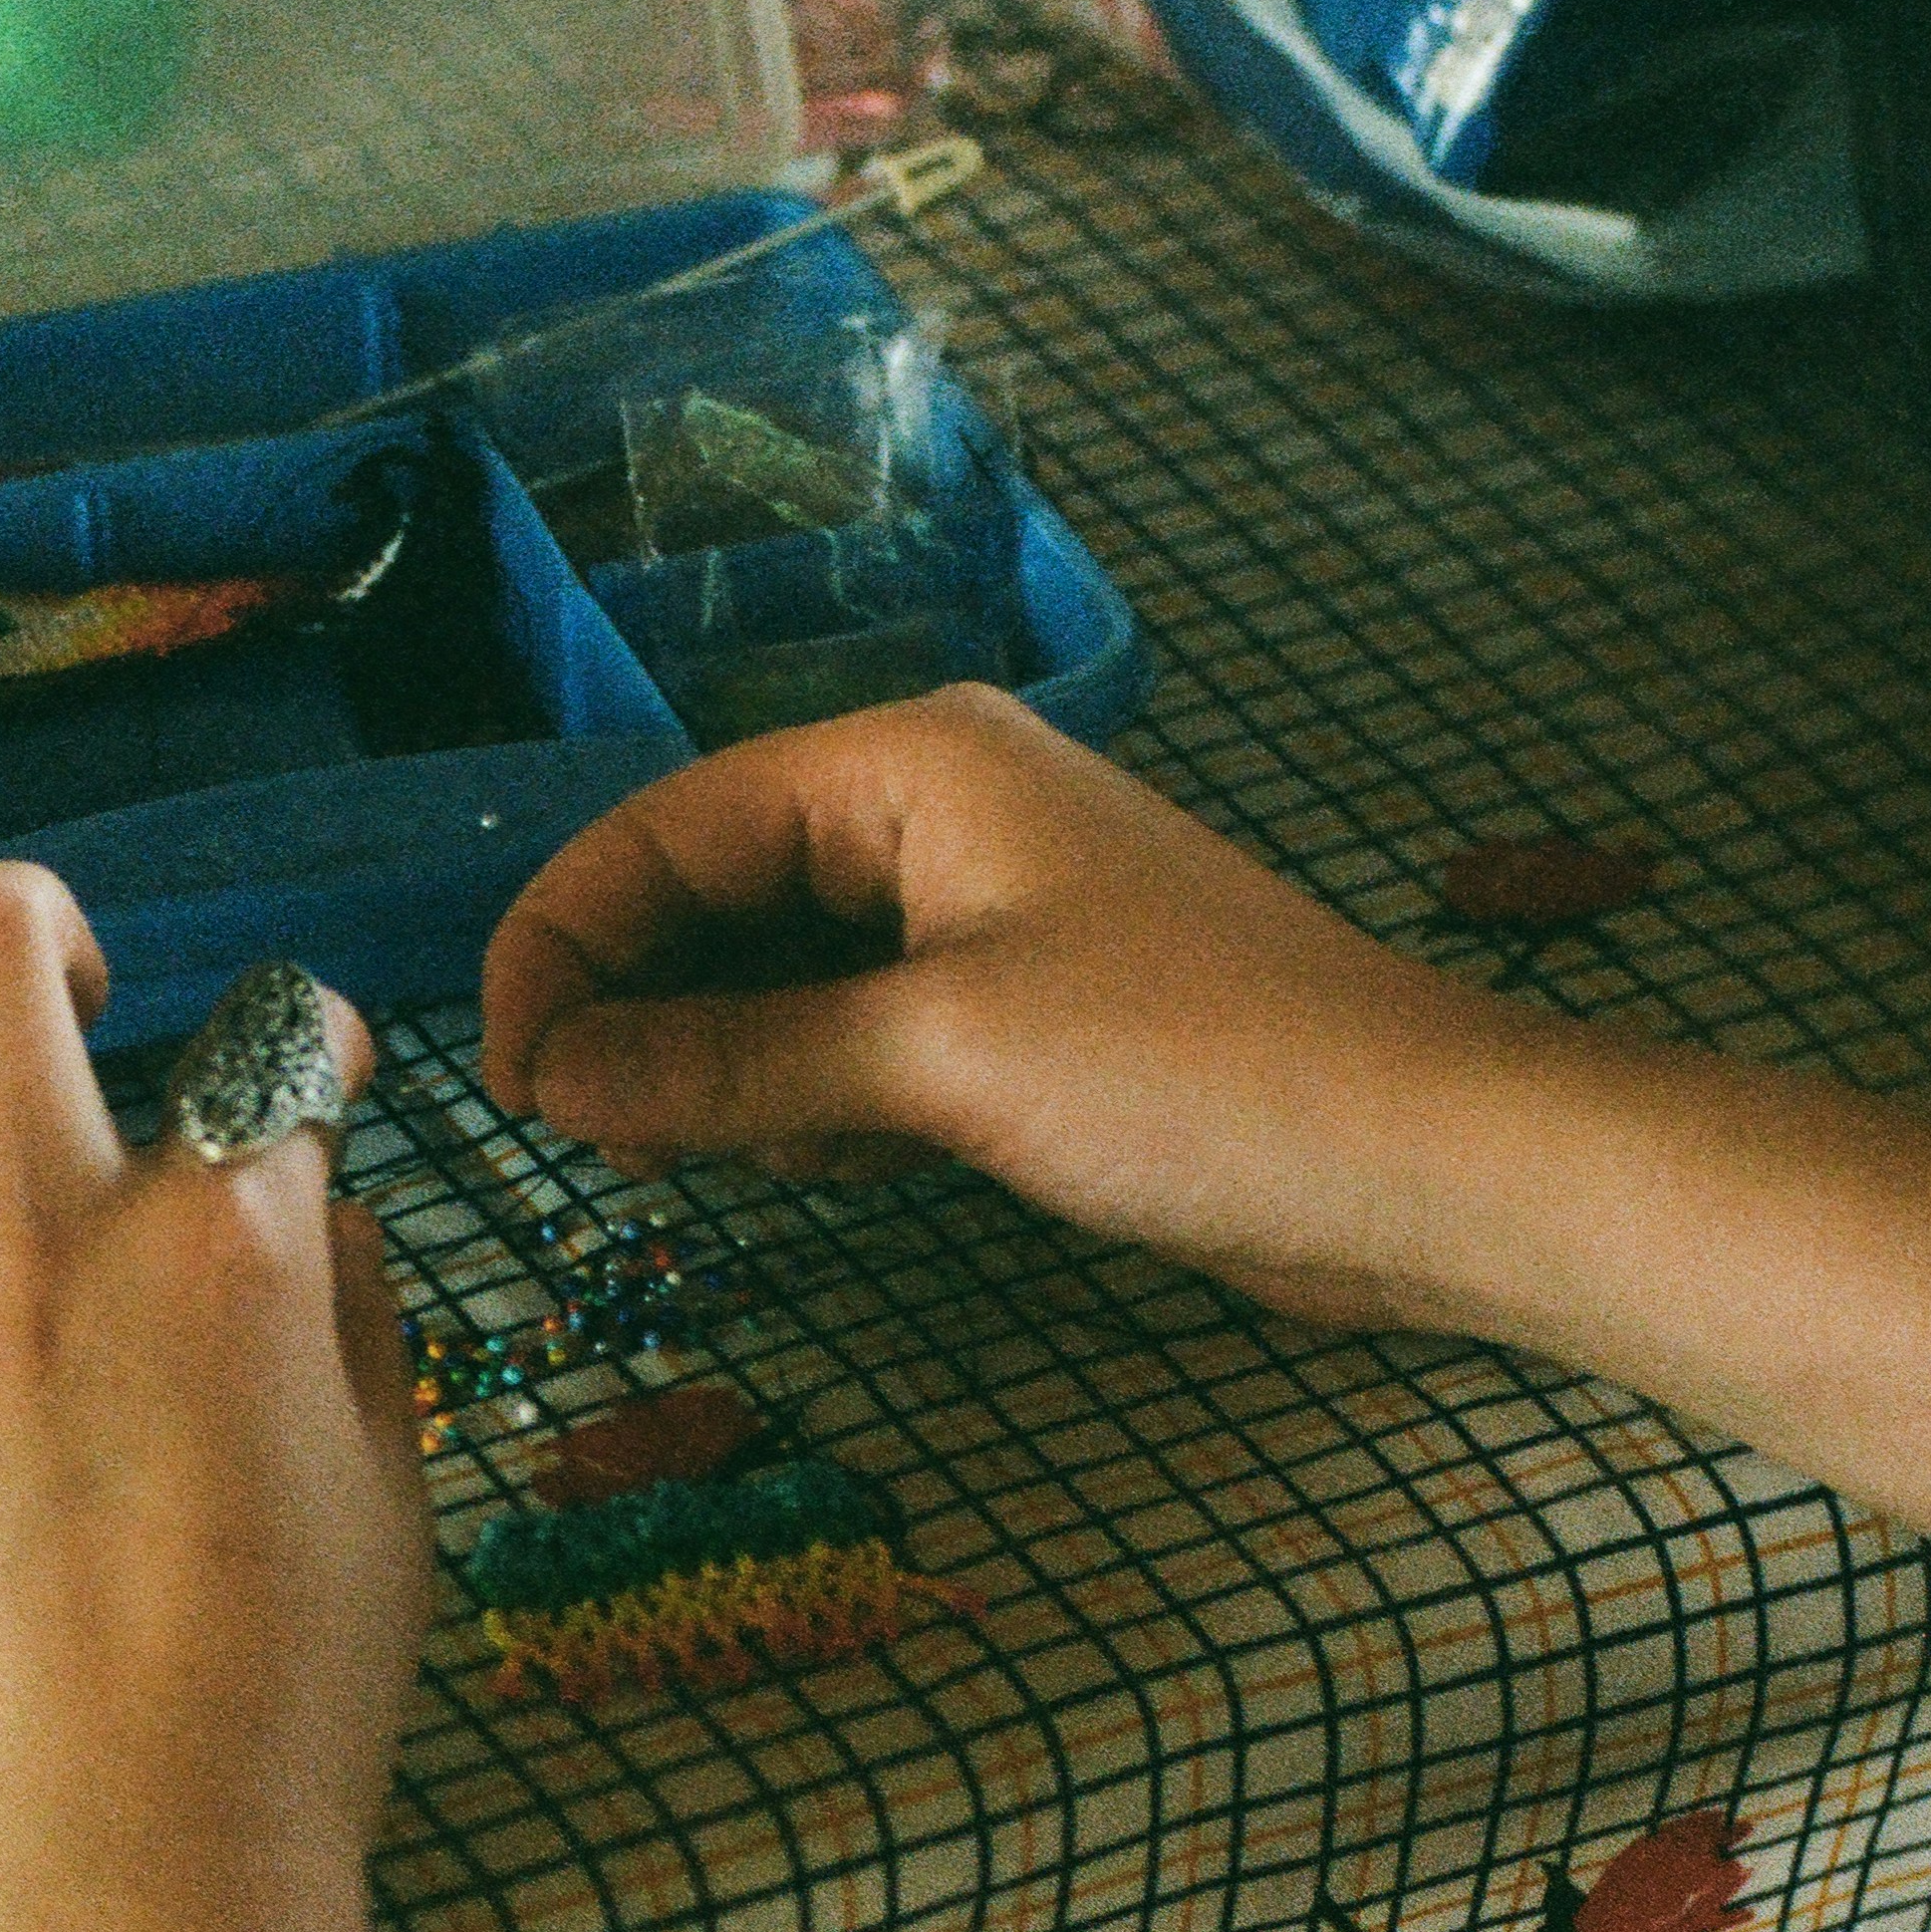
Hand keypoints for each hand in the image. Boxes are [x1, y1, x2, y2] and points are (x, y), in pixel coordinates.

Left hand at [0, 869, 427, 1931]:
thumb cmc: (281, 1726)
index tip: (291, 1072)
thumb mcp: (390, 1491)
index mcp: (226, 1243)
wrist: (118, 1909)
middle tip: (59, 992)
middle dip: (39, 930)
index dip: (296, 1038)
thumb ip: (351, 1306)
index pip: (264, 1031)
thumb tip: (306, 1197)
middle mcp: (35, 1231)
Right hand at [477, 687, 1506, 1330]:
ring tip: (700, 1165)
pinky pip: (857, 1035)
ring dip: (722, 1067)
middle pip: (711, 892)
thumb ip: (732, 1062)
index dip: (562, 944)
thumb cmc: (1201, 1075)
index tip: (504, 1083)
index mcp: (913, 762)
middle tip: (587, 1143)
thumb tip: (557, 1079)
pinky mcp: (1026, 1012)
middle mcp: (939, 811)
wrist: (1426, 1162)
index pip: (667, 826)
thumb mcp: (937, 1061)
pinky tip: (819, 1170)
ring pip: (777, 974)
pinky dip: (811, 1100)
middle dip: (636, 1009)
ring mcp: (987, 913)